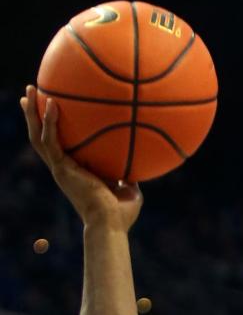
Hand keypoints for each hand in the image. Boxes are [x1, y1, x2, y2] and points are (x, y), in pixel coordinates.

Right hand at [20, 87, 142, 229]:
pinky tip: (52, 102)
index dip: (52, 131)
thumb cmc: (121, 215)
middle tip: (30, 95)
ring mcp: (60, 168)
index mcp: (74, 173)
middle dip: (34, 116)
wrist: (110, 224)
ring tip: (30, 90)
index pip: (58, 148)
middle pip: (41, 138)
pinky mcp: (61, 168)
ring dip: (32, 113)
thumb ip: (130, 177)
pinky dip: (50, 120)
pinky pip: (51, 139)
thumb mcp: (129, 191)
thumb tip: (141, 167)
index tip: (52, 113)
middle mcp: (63, 169)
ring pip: (38, 136)